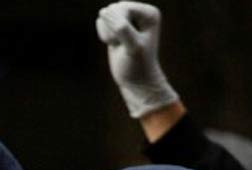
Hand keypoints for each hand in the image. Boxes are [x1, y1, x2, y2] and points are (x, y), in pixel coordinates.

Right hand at [95, 2, 178, 117]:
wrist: (137, 80)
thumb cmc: (138, 65)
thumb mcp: (133, 48)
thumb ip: (121, 28)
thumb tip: (103, 11)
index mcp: (150, 13)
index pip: (123, 8)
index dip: (118, 26)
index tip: (127, 41)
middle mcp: (141, 12)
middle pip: (113, 9)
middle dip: (112, 28)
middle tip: (121, 44)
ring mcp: (128, 17)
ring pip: (105, 14)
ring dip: (107, 32)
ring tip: (118, 44)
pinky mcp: (117, 24)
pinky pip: (101, 21)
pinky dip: (103, 34)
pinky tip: (114, 43)